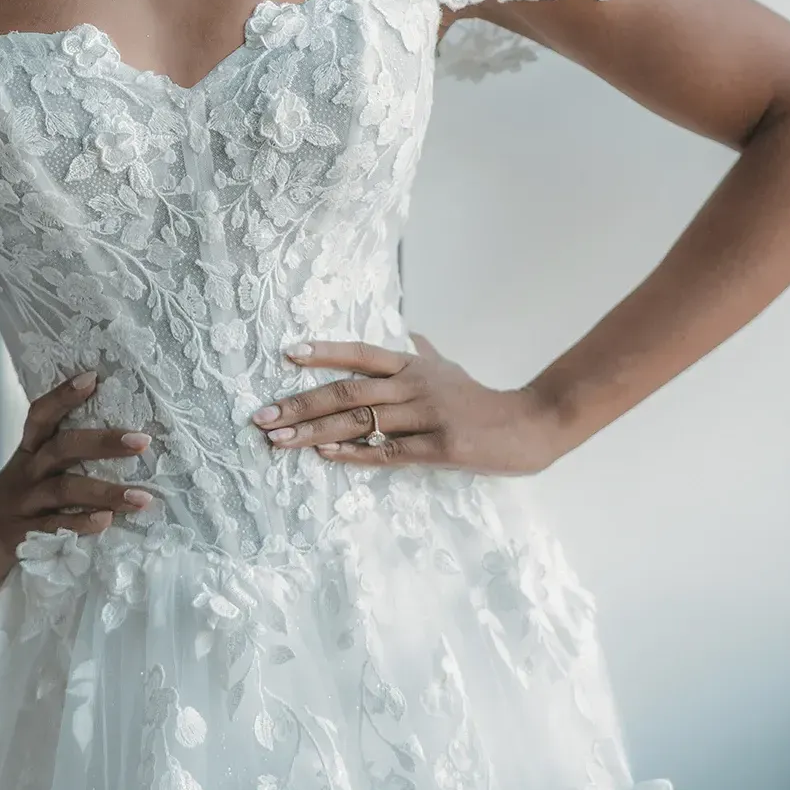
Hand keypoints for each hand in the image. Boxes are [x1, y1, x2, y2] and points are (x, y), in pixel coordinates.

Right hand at [0, 370, 154, 599]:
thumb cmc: (8, 513)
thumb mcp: (26, 481)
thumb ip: (60, 466)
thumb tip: (116, 448)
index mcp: (27, 455)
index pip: (41, 415)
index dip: (64, 395)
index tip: (93, 377)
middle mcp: (24, 474)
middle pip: (62, 447)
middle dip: (104, 442)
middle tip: (142, 440)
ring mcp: (21, 505)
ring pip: (64, 489)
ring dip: (106, 492)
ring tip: (141, 497)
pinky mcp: (18, 538)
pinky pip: (53, 527)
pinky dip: (80, 523)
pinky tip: (105, 522)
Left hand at [249, 333, 562, 475]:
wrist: (527, 426)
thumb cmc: (480, 400)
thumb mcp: (451, 369)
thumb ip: (425, 354)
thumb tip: (411, 334)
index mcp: (413, 366)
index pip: (360, 353)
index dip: (324, 352)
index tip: (287, 355)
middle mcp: (414, 386)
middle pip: (348, 391)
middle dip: (300, 404)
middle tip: (263, 416)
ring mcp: (426, 417)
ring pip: (359, 422)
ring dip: (314, 432)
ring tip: (280, 440)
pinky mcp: (437, 448)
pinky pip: (386, 452)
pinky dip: (353, 454)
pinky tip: (324, 455)